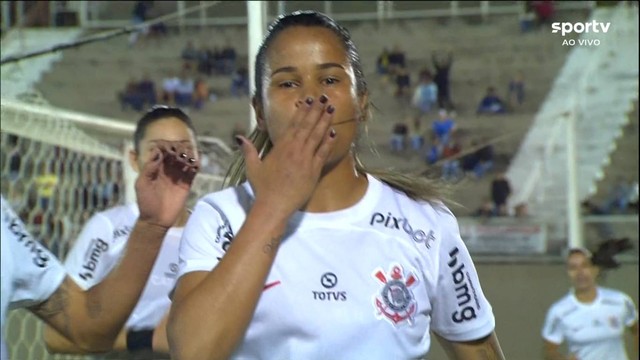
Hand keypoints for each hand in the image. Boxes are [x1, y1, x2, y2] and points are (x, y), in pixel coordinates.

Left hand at [135, 140, 199, 227]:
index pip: (163, 151)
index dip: (166, 147)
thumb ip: (149, 167)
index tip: (168, 149)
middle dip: (179, 149)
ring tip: (187, 159)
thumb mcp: (142, 183)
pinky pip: (194, 171)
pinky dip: (196, 165)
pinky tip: (195, 164)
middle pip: (176, 153)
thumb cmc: (146, 201)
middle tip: (179, 155)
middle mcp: (169, 169)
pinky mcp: (187, 183)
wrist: (156, 219)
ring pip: (186, 159)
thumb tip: (158, 152)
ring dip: (188, 155)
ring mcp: (179, 176)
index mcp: (156, 167)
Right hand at [237, 95, 335, 218]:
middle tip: (324, 97)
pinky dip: (329, 142)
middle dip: (316, 110)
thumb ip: (249, 150)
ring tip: (331, 108)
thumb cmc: (263, 188)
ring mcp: (305, 159)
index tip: (308, 100)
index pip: (293, 125)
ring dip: (324, 121)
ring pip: (317, 136)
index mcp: (280, 147)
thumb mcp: (253, 167)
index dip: (302, 111)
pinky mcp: (313, 171)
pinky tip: (334, 132)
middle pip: (307, 126)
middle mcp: (294, 150)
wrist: (273, 205)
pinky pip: (323, 153)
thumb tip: (239, 138)